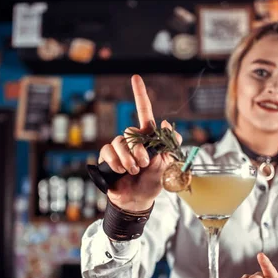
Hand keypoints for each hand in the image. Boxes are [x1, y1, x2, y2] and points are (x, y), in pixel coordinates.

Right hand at [98, 74, 181, 211]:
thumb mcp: (168, 165)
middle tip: (144, 164)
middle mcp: (132, 140)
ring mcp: (119, 149)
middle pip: (131, 132)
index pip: (143, 112)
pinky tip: (120, 171)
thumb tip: (167, 122)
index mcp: (147, 138)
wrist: (136, 200)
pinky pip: (107, 151)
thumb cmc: (153, 182)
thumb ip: (170, 144)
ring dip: (127, 159)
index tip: (136, 77)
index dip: (139, 94)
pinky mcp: (108, 157)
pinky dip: (115, 162)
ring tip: (133, 171)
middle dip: (138, 149)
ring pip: (119, 142)